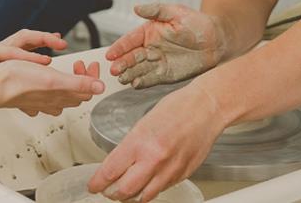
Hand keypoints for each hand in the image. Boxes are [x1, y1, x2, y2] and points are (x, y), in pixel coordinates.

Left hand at [0, 10, 69, 89]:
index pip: (13, 51)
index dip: (30, 57)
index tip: (47, 62)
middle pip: (24, 41)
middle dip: (43, 40)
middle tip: (62, 42)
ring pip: (21, 53)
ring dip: (39, 51)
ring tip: (56, 53)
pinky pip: (14, 70)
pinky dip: (27, 73)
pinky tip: (35, 83)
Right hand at [0, 59, 104, 116]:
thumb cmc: (18, 80)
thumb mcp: (53, 78)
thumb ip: (79, 83)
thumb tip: (100, 87)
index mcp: (61, 94)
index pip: (88, 91)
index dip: (93, 77)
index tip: (89, 64)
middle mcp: (52, 100)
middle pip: (76, 95)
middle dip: (83, 78)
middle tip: (79, 65)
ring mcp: (40, 101)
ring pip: (62, 98)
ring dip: (69, 85)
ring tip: (67, 73)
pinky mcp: (29, 99)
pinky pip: (45, 100)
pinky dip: (51, 91)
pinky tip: (47, 86)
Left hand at [88, 85, 224, 201]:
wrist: (207, 108)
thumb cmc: (178, 108)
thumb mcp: (144, 122)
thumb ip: (131, 145)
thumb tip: (118, 163)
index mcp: (141, 141)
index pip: (111, 171)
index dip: (98, 182)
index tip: (93, 185)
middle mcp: (155, 159)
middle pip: (125, 190)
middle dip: (112, 193)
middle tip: (107, 190)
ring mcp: (170, 170)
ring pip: (144, 196)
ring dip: (131, 196)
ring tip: (126, 190)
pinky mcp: (183, 175)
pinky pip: (162, 190)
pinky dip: (151, 189)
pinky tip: (147, 183)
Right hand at [106, 3, 227, 87]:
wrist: (217, 41)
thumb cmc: (197, 23)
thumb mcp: (176, 12)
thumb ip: (156, 10)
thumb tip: (136, 7)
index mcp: (149, 32)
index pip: (130, 40)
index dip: (119, 47)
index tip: (110, 54)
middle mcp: (150, 47)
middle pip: (131, 57)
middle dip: (122, 63)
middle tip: (113, 70)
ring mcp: (157, 62)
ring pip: (138, 69)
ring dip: (129, 74)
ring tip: (121, 78)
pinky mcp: (165, 74)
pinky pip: (150, 79)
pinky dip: (142, 82)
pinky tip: (135, 84)